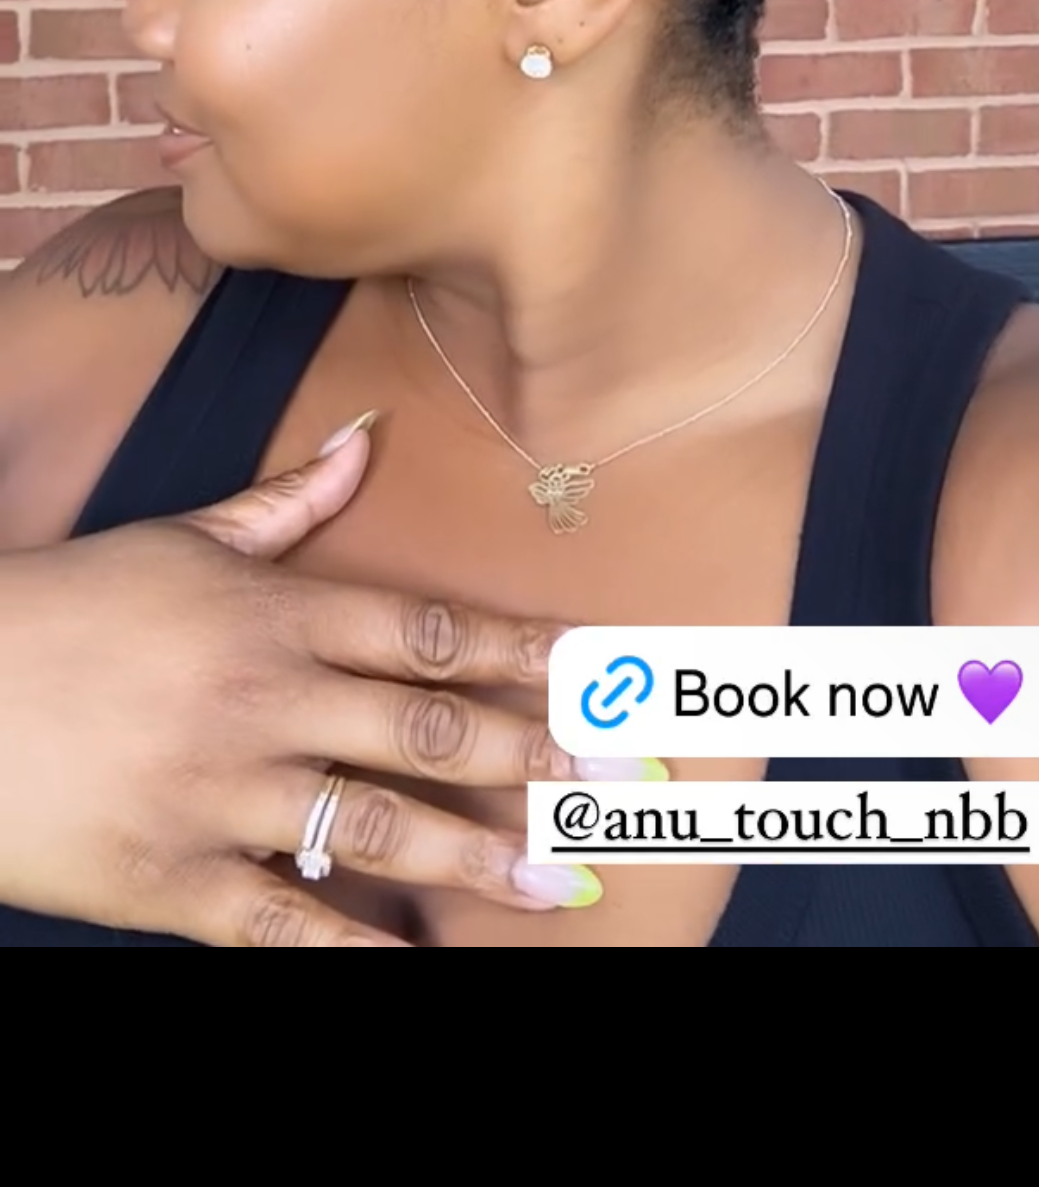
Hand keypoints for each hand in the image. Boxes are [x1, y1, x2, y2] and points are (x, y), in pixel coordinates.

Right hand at [0, 425, 587, 947]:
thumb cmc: (70, 609)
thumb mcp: (181, 539)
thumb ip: (289, 504)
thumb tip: (366, 440)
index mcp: (275, 613)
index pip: (426, 631)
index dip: (518, 652)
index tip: (591, 672)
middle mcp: (266, 699)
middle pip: (426, 727)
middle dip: (527, 755)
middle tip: (606, 784)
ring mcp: (225, 794)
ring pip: (378, 826)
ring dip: (477, 857)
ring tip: (557, 883)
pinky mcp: (177, 878)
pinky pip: (285, 922)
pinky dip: (354, 948)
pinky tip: (414, 961)